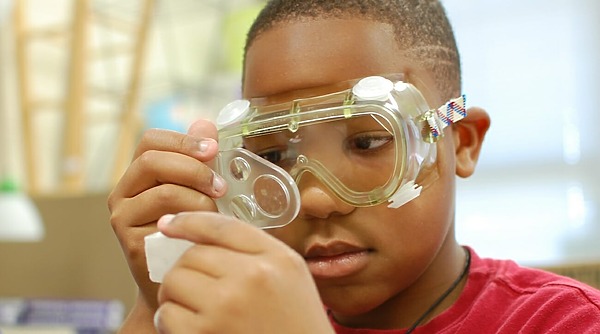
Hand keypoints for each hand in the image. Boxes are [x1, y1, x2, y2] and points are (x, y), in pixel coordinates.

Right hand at [108, 120, 226, 309]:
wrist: (179, 278)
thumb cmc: (191, 230)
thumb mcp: (198, 190)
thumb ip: (199, 159)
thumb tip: (206, 123)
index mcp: (138, 174)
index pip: (152, 140)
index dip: (183, 140)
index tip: (213, 149)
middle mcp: (123, 192)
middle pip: (152, 160)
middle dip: (194, 168)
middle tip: (220, 186)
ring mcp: (123, 217)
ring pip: (164, 191)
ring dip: (199, 199)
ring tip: (216, 212)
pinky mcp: (131, 242)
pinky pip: (166, 221)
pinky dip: (193, 220)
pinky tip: (203, 228)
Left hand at [154, 212, 333, 333]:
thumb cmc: (294, 321)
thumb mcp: (290, 273)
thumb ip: (254, 248)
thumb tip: (195, 230)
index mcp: (274, 259)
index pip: (219, 227)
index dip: (187, 221)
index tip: (169, 224)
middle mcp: (250, 278)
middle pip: (191, 256)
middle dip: (187, 269)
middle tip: (198, 286)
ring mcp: (224, 308)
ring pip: (173, 282)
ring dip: (176, 294)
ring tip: (197, 307)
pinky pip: (167, 315)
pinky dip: (171, 320)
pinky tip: (192, 326)